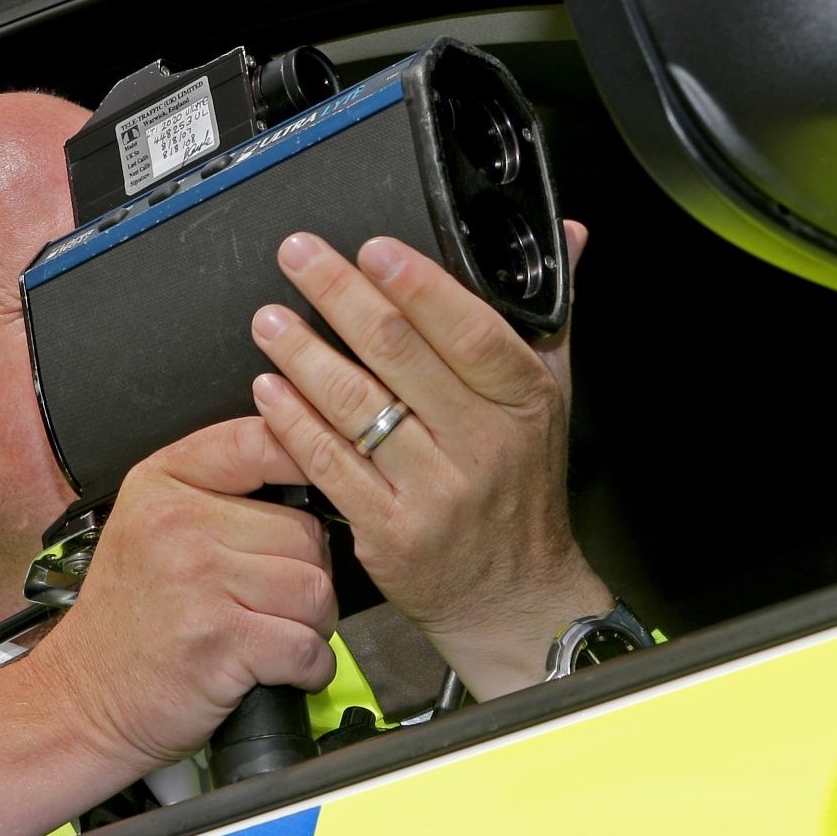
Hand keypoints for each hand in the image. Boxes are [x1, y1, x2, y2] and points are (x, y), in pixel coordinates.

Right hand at [28, 417, 340, 767]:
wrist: (82, 699)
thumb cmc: (128, 620)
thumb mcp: (148, 527)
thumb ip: (215, 490)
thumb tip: (309, 471)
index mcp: (162, 483)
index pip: (258, 442)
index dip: (308, 461)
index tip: (326, 486)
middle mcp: (177, 524)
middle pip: (306, 533)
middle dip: (308, 576)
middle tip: (276, 604)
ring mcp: (198, 582)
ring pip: (315, 589)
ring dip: (314, 624)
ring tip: (278, 635)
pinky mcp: (219, 641)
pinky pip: (307, 645)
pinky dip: (310, 667)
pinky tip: (282, 670)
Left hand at [251, 224, 611, 699]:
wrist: (515, 599)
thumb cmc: (524, 493)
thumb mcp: (553, 400)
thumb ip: (547, 317)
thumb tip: (567, 236)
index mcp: (524, 402)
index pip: (470, 331)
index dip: (418, 286)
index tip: (373, 248)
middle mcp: (483, 445)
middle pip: (401, 357)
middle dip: (341, 296)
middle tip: (300, 256)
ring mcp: (435, 492)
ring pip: (358, 408)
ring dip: (304, 355)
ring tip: (270, 320)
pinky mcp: (390, 532)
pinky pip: (332, 466)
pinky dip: (294, 423)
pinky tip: (269, 390)